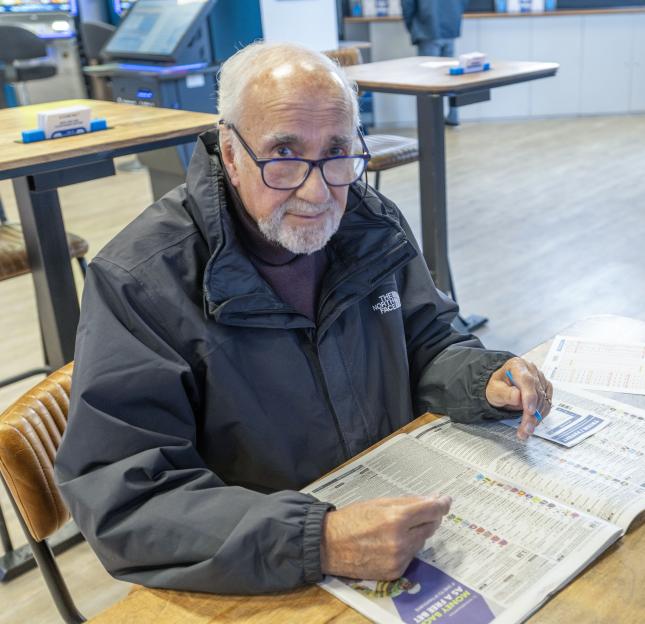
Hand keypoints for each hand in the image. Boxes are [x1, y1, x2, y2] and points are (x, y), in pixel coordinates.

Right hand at [320, 495, 451, 579]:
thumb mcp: (378, 502)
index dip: (441, 504)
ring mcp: (399, 558)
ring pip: (421, 541)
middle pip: (431, 526)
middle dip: (428, 517)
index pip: (431, 510)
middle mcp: (401, 540)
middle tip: (422, 511)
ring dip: (416, 532)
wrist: (329, 545)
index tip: (445, 501)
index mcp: (396, 518)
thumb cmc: (351, 519)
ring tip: (397, 527)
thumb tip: (431, 500)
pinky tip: (390, 542)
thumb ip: (407, 502)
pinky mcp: (395, 571)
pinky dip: (407, 547)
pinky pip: (411, 555)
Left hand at [486, 357, 552, 439]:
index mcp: (517, 365)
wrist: (501, 387)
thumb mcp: (494, 390)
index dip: (529, 396)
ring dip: (536, 418)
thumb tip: (518, 396)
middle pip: (536, 393)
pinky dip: (540, 416)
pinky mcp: (546, 389)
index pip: (527, 380)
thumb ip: (505, 393)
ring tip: (525, 430)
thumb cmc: (497, 386)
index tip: (529, 411)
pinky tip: (532, 423)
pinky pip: (547, 404)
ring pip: (544, 401)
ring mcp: (540, 379)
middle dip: (531, 414)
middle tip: (525, 429)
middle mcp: (531, 370)